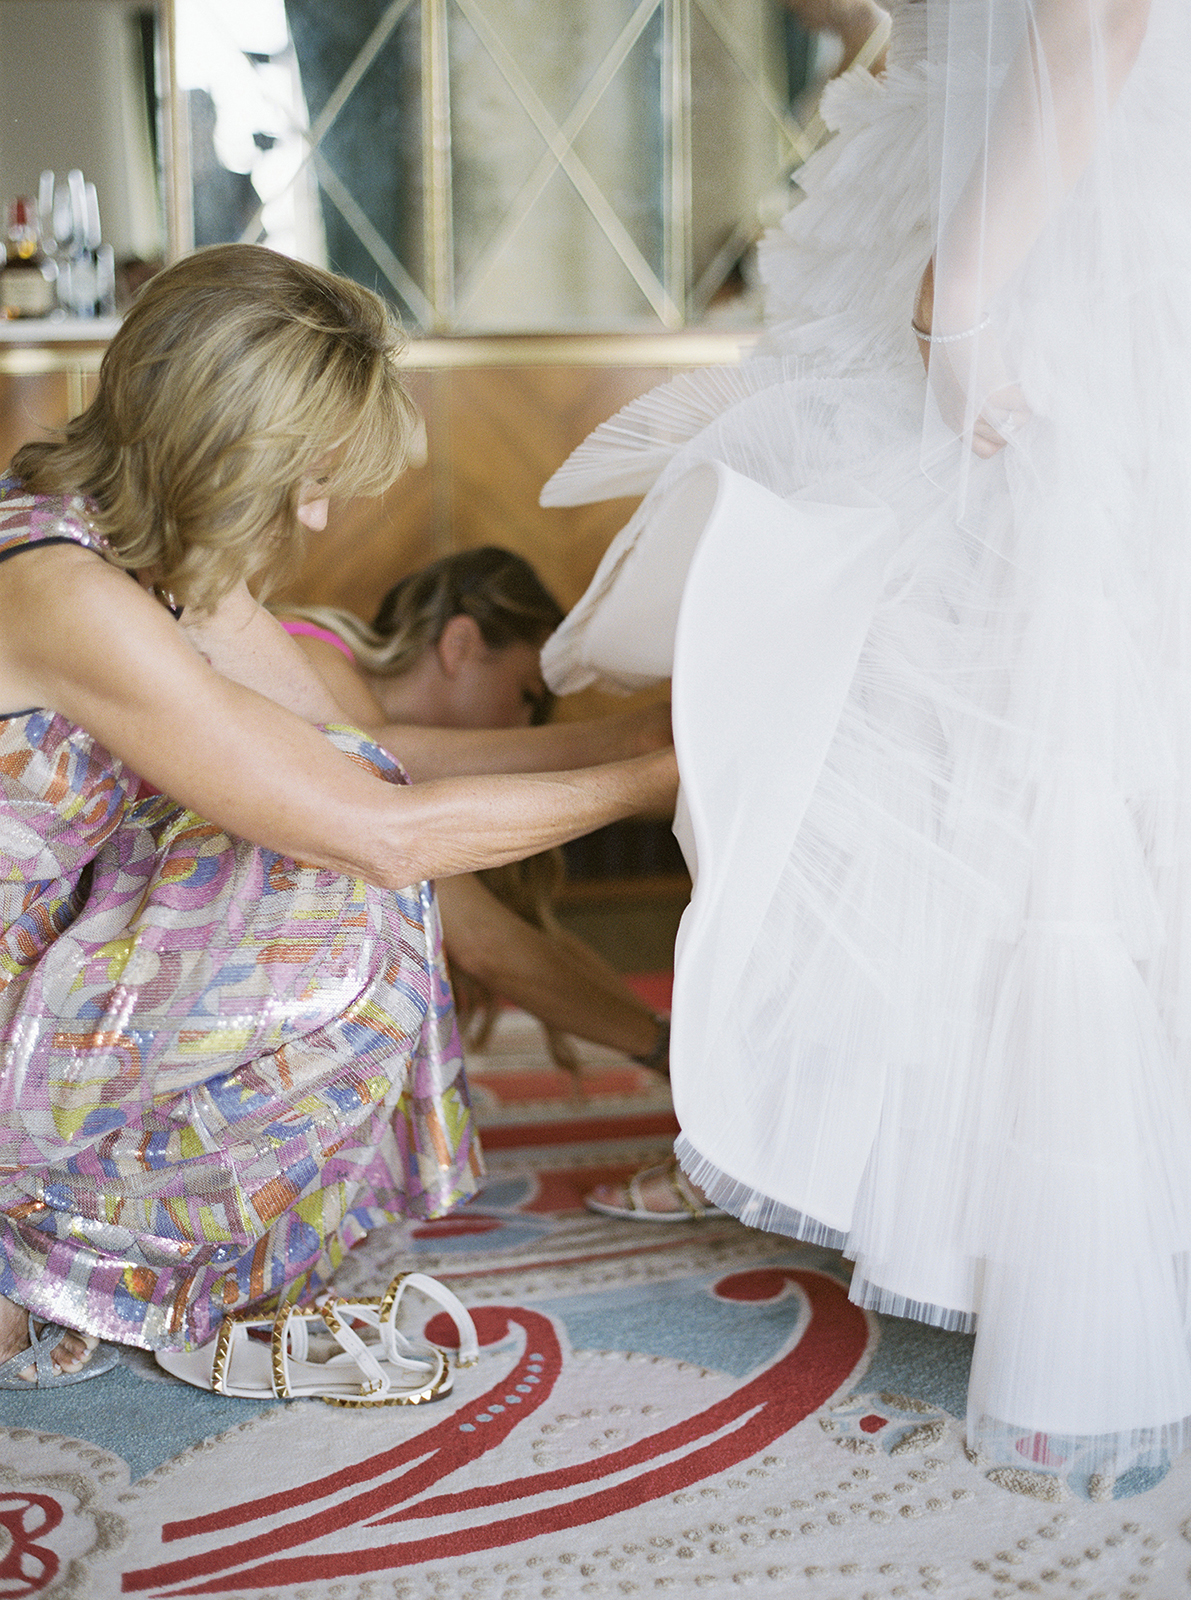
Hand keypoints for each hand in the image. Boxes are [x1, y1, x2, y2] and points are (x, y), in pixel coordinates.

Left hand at [914, 261, 1030, 458]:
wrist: (951, 325)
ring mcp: (977, 410)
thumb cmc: (951, 345)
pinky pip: (1023, 406)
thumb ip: (967, 400)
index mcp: (952, 419)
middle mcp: (962, 421)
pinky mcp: (992, 395)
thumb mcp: (952, 383)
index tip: (1004, 420)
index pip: (981, 450)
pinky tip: (1023, 382)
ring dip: (1023, 411)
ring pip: (1014, 426)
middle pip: (1001, 441)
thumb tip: (989, 406)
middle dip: (1012, 424)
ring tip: (1020, 392)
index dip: (997, 437)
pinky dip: (1029, 397)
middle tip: (1015, 402)